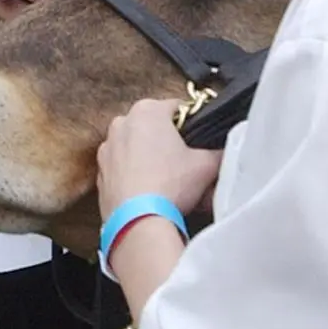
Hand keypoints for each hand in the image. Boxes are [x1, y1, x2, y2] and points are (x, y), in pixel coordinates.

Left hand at [98, 98, 223, 220]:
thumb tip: (226, 151)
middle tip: (187, 164)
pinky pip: (124, 167)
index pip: (178, 107)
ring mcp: (107, 148)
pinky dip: (136, 174)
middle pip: (155, 127)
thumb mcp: (207, 165)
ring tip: (170, 181)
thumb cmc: (171, 185)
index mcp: (147, 111)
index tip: (201, 142)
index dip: (194, 124)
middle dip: (170, 142)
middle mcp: (121, 123)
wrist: (137, 220)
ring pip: (138, 147)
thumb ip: (219, 151)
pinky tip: (151, 192)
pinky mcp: (100, 171)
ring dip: (152, 158)